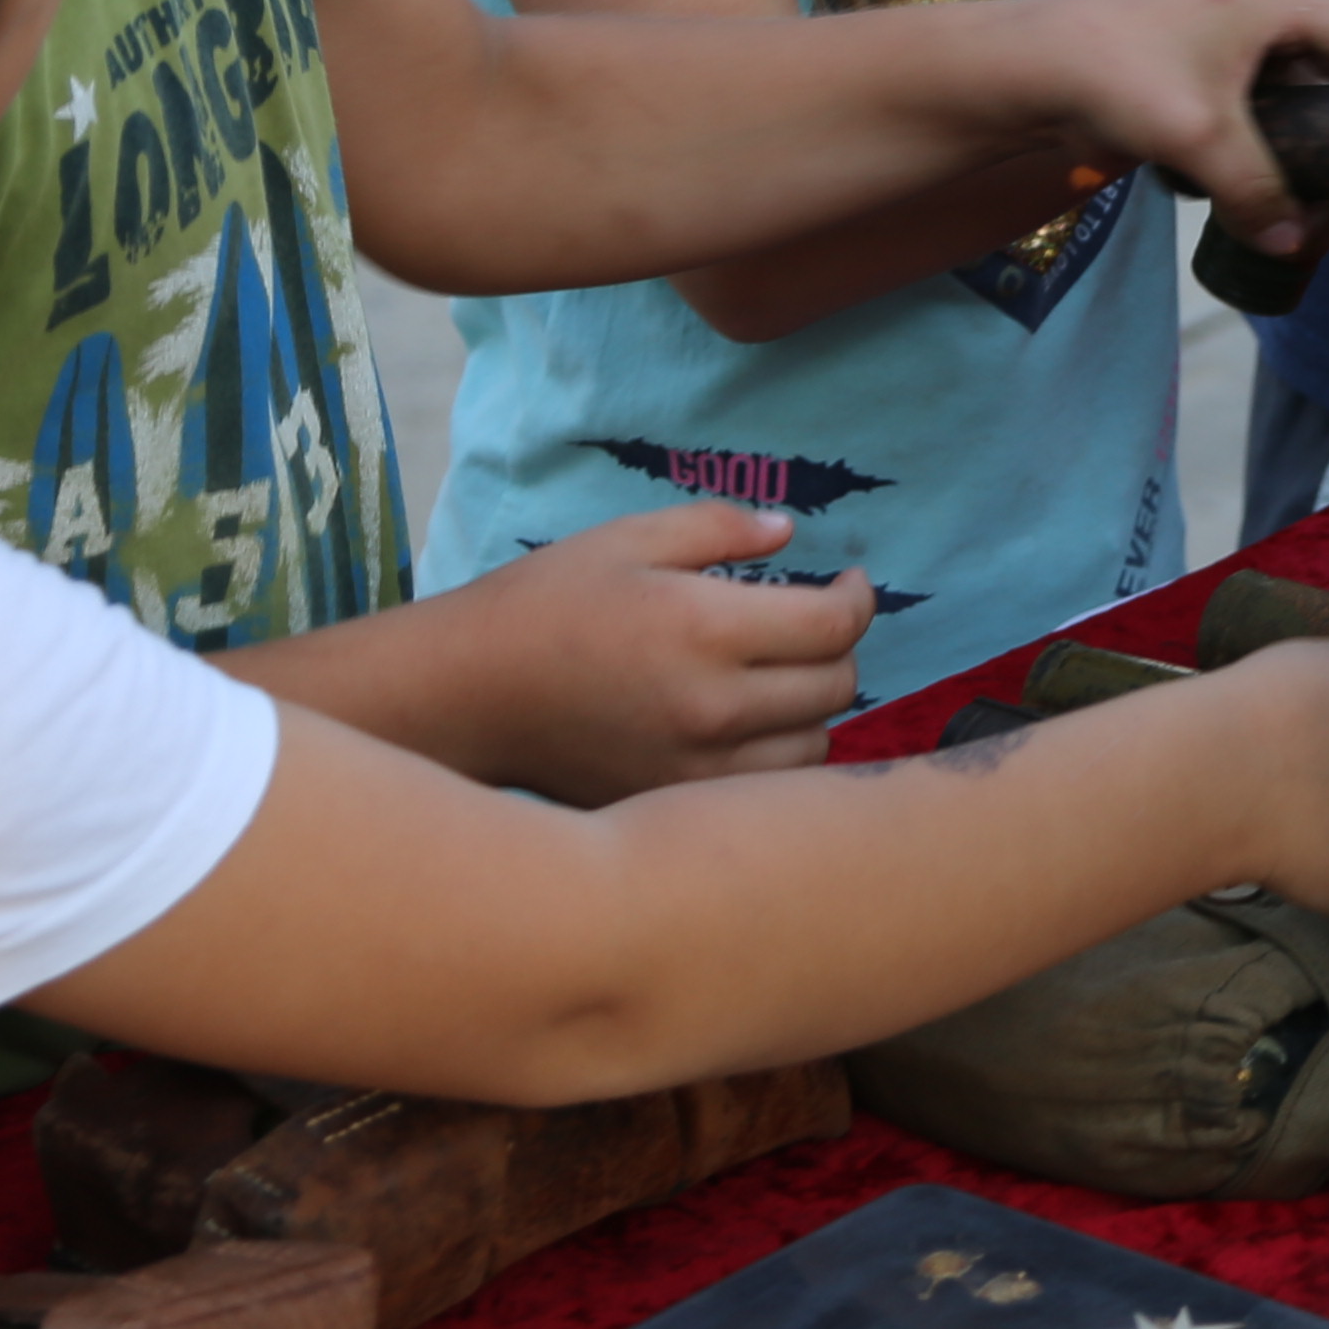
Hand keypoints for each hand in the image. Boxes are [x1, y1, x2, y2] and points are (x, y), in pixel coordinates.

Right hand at [414, 502, 874, 803]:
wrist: (469, 695)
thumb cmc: (545, 603)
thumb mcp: (629, 539)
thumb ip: (719, 528)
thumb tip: (789, 531)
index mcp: (705, 628)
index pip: (834, 626)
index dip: (859, 599)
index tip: (851, 583)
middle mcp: (711, 707)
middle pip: (837, 687)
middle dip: (839, 648)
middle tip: (811, 623)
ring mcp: (695, 766)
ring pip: (813, 747)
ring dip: (813, 708)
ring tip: (780, 676)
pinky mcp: (675, 801)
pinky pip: (763, 787)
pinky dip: (775, 755)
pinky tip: (748, 724)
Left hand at [1039, 0, 1328, 220]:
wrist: (1026, 66)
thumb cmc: (1119, 79)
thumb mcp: (1200, 140)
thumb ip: (1258, 192)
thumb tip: (1292, 245)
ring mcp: (1233, 17)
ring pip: (1299, 76)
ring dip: (1305, 125)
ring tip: (1323, 179)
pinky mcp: (1204, 48)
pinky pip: (1261, 86)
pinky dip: (1267, 123)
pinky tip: (1262, 167)